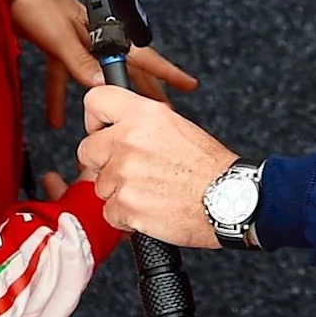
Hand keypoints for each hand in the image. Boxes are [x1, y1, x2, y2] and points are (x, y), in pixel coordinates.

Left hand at [8, 0, 199, 126]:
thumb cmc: (36, 1)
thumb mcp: (60, 36)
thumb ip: (79, 62)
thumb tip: (101, 85)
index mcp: (104, 30)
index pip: (143, 55)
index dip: (167, 72)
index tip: (188, 84)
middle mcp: (94, 36)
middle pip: (126, 69)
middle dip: (145, 90)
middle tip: (165, 109)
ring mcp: (76, 43)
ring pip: (97, 77)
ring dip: (106, 98)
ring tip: (119, 120)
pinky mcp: (58, 48)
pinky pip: (65, 78)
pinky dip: (61, 98)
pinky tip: (57, 118)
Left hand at [76, 89, 236, 246]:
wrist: (229, 200)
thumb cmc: (209, 166)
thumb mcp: (174, 125)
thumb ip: (139, 122)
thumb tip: (116, 124)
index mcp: (142, 114)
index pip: (94, 101)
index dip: (94, 119)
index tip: (101, 130)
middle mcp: (128, 140)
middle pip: (86, 150)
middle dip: (104, 162)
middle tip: (129, 169)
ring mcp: (124, 174)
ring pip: (99, 184)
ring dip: (118, 191)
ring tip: (149, 191)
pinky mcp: (124, 205)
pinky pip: (109, 211)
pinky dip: (125, 215)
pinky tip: (150, 208)